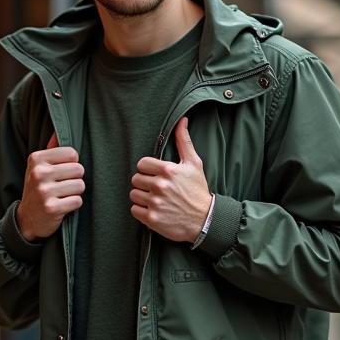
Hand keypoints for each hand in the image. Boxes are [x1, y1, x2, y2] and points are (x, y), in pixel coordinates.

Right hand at [16, 133, 84, 240]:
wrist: (27, 219)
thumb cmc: (39, 188)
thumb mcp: (39, 166)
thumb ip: (51, 149)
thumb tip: (58, 129)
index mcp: (36, 159)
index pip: (72, 153)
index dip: (72, 164)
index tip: (61, 172)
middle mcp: (38, 173)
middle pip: (79, 169)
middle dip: (75, 179)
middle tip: (62, 186)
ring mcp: (44, 191)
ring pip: (80, 186)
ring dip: (75, 193)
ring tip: (62, 195)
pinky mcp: (51, 208)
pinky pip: (78, 201)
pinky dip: (73, 205)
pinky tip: (62, 206)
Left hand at [130, 117, 211, 242]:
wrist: (205, 220)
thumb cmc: (198, 190)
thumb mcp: (194, 164)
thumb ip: (184, 141)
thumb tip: (182, 120)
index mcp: (168, 170)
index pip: (141, 164)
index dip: (147, 169)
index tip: (155, 175)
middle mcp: (160, 185)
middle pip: (136, 179)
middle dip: (144, 183)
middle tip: (156, 188)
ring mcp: (155, 203)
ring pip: (134, 194)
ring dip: (142, 197)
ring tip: (155, 199)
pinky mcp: (151, 219)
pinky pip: (134, 210)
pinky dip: (141, 211)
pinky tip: (153, 209)